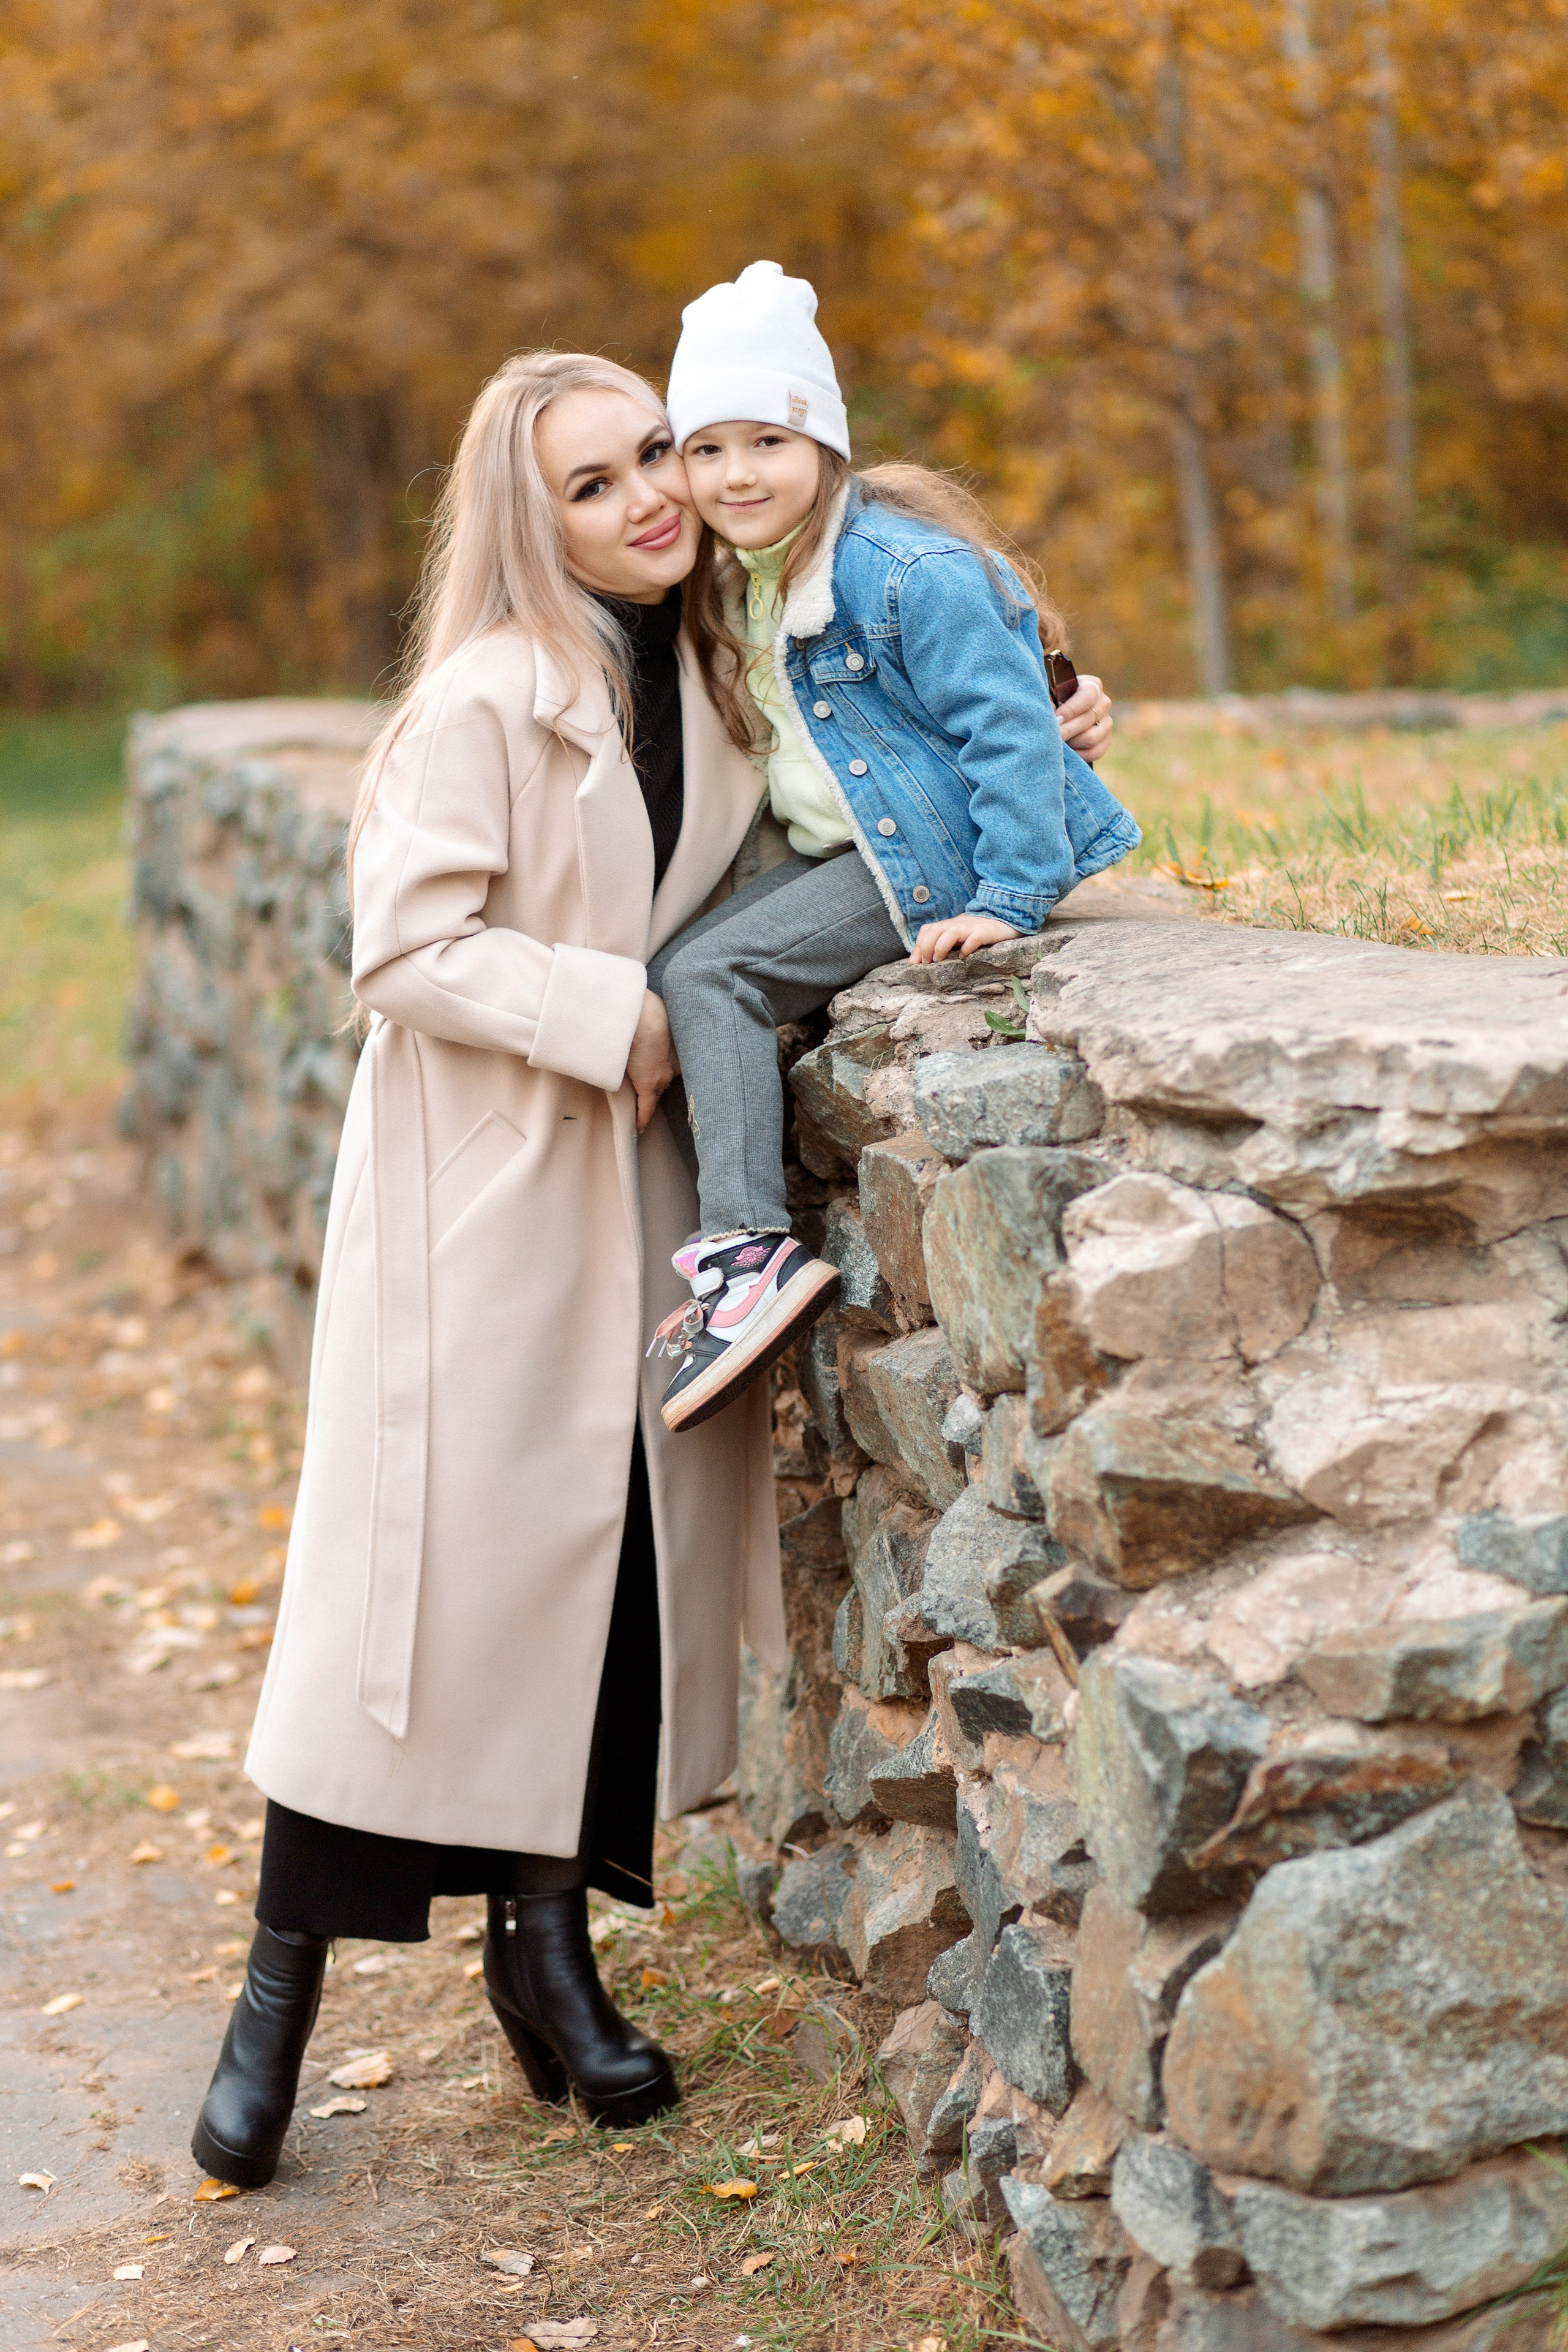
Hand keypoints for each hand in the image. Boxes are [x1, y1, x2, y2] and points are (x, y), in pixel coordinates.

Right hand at [626, 990, 677, 1131]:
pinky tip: (641, 1127)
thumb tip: (658, 1017)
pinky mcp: (648, 1084)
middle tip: (663, 1087)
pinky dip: (643, 1117)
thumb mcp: (663, 1015)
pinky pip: (647, 1106)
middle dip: (670, 1081)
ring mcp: (661, 1076)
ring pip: (660, 1091)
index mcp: (680, 1047)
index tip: (674, 1068)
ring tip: (650, 1108)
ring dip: (655, 1097)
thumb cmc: (650, 1010)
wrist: (643, 1019)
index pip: (681, 1064)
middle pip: (672, 1078)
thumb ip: (662, 1023)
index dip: (677, 1066)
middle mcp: (675, 1064)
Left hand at [910, 912, 1020, 964]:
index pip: (929, 929)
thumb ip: (945, 942)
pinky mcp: (987, 932)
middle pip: (935, 929)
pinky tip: (965, 957)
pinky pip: (974, 938)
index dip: (919, 945)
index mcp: (951, 925)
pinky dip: (967, 948)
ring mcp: (972, 927)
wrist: (1008, 917)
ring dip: (940, 946)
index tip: (915, 962)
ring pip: (951, 932)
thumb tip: (923, 958)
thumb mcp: (960, 934)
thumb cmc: (981, 930)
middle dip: (925, 946)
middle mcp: (959, 924)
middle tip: (926, 963)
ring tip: (939, 960)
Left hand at [1056, 670, 1112, 763]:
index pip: (1087, 696)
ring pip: (1092, 738)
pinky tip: (1067, 752)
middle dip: (1068, 729)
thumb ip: (1050, 698)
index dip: (1071, 709)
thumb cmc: (1054, 699)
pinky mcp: (1106, 741)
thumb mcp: (1051, 693)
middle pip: (1089, 719)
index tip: (1056, 719)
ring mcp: (1107, 722)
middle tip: (1052, 736)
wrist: (1060, 713)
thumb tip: (1051, 709)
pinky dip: (1078, 754)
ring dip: (1072, 742)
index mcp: (1093, 685)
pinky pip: (1095, 752)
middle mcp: (1103, 703)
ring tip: (1058, 742)